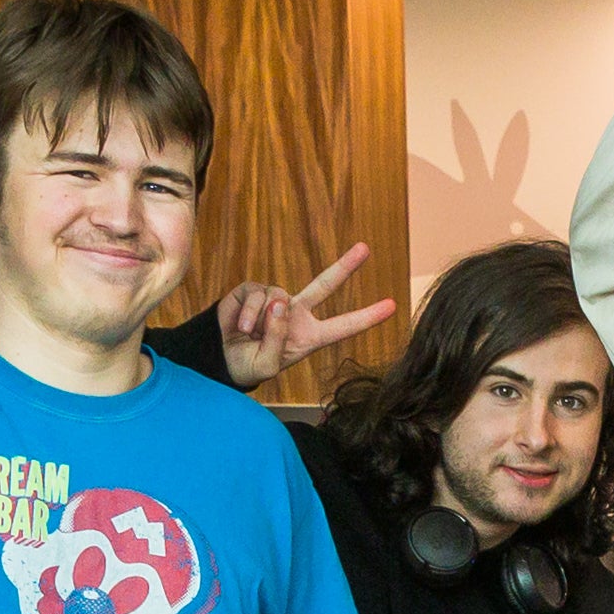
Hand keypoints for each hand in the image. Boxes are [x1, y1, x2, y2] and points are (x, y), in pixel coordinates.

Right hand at [215, 242, 403, 377]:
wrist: (221, 358)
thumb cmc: (248, 365)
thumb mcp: (267, 365)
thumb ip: (276, 338)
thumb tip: (280, 303)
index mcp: (309, 336)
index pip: (343, 326)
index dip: (367, 317)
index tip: (392, 306)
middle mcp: (297, 314)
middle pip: (325, 285)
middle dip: (345, 266)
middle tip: (366, 248)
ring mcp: (276, 299)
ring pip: (278, 296)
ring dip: (260, 320)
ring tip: (249, 334)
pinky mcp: (254, 290)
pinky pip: (257, 293)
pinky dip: (248, 312)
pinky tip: (240, 325)